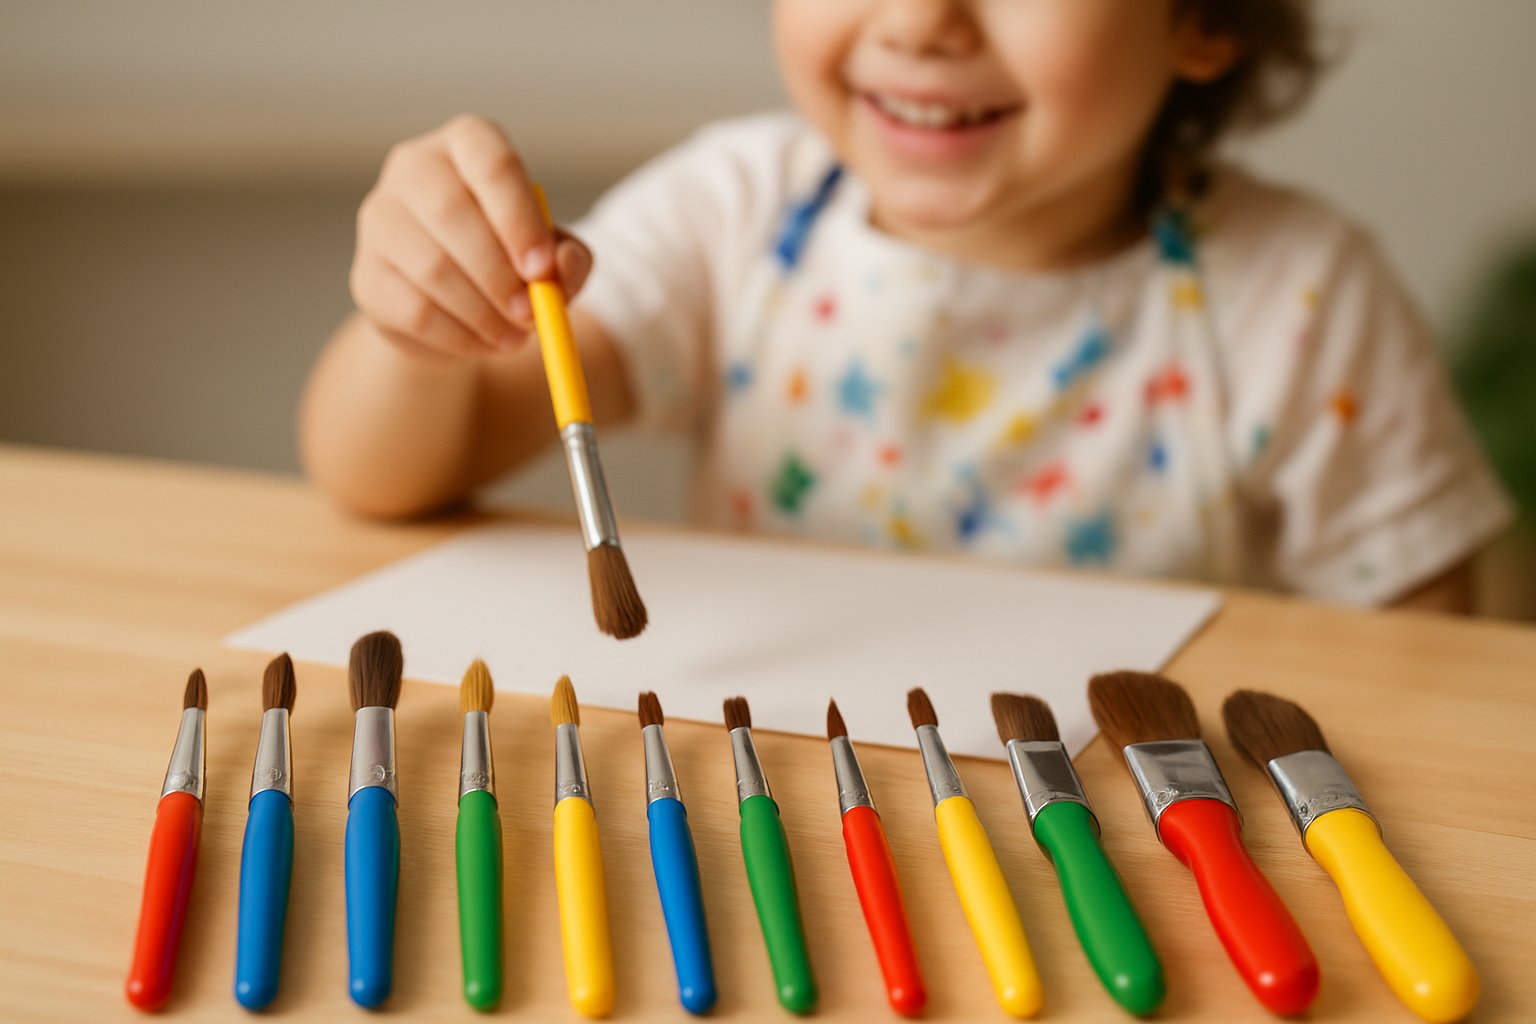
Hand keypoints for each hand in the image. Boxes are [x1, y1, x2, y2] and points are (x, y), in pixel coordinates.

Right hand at [350, 114, 592, 359]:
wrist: (455, 311)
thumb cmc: (510, 264)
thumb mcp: (552, 258)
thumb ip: (569, 258)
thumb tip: (563, 264)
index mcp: (467, 145)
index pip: (491, 162)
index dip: (519, 218)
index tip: (542, 269)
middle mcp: (414, 167)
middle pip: (450, 210)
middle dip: (498, 272)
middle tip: (530, 313)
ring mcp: (380, 218)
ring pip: (432, 267)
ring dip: (483, 312)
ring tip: (515, 336)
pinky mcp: (367, 275)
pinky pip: (415, 310)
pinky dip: (460, 336)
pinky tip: (483, 343)